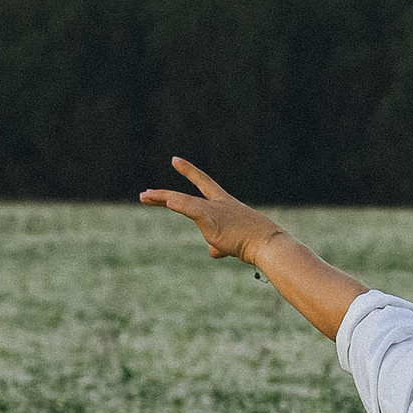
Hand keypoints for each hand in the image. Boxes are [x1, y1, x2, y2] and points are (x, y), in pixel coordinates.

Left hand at [140, 157, 277, 263]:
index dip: (190, 172)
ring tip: (144, 197)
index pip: (205, 184)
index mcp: (225, 204)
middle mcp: (217, 204)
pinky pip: (191, 209)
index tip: (175, 160)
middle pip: (184, 196)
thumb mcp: (235, 243)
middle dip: (163, 194)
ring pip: (182, 203)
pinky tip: (168, 201)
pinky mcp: (211, 220)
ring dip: (161, 199)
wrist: (268, 244)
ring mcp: (213, 211)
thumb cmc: (257, 243)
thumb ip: (220, 245)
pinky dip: (179, 204)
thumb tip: (213, 252)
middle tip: (145, 194)